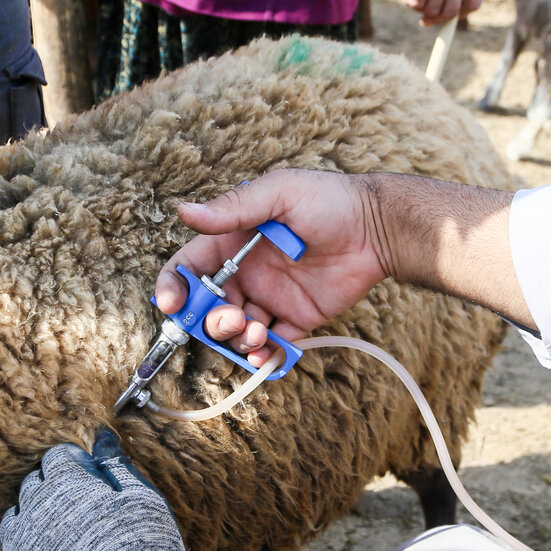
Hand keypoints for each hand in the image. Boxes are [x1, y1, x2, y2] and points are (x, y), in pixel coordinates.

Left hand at [0, 429, 193, 550]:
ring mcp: (19, 545)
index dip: (78, 465)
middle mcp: (34, 509)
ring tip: (66, 537)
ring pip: (18, 516)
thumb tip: (102, 439)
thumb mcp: (143, 502)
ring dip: (37, 518)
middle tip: (84, 509)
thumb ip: (118, 467)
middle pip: (35, 484)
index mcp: (66, 484)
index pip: (59, 457)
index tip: (94, 481)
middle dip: (56, 487)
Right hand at [154, 170, 392, 366]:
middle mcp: (245, 274)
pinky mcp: (296, 319)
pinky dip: (264, 356)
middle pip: (208, 308)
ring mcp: (269, 299)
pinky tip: (268, 354)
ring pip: (236, 331)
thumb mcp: (278, 193)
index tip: (173, 306)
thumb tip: (185, 212)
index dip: (174, 288)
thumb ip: (233, 209)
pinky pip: (271, 346)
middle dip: (210, 321)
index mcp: (231, 243)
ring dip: (237, 340)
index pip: (189, 269)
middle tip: (232, 318)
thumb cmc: (328, 200)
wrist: (378, 227)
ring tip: (258, 333)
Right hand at [398, 0, 482, 25]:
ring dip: (419, 7)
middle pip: (451, 12)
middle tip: (424, 18)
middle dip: (437, 19)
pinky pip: (416, 1)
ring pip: (431, 9)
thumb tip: (445, 3)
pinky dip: (409, 1)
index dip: (459, 15)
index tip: (446, 16)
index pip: (473, 4)